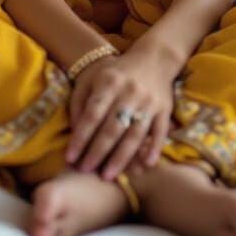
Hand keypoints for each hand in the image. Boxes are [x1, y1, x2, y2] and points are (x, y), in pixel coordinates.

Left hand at [64, 49, 175, 180]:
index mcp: (109, 82)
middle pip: (112, 128)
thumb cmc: (116, 72)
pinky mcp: (165, 109)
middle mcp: (130, 92)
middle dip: (97, 152)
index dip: (81, 137)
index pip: (92, 114)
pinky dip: (153, 149)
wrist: (154, 58)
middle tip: (85, 171)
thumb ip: (80, 102)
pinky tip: (145, 166)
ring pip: (134, 134)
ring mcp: (149, 101)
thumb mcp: (93, 78)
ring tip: (107, 177)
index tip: (70, 157)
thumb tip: (73, 132)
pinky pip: (159, 132)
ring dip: (121, 158)